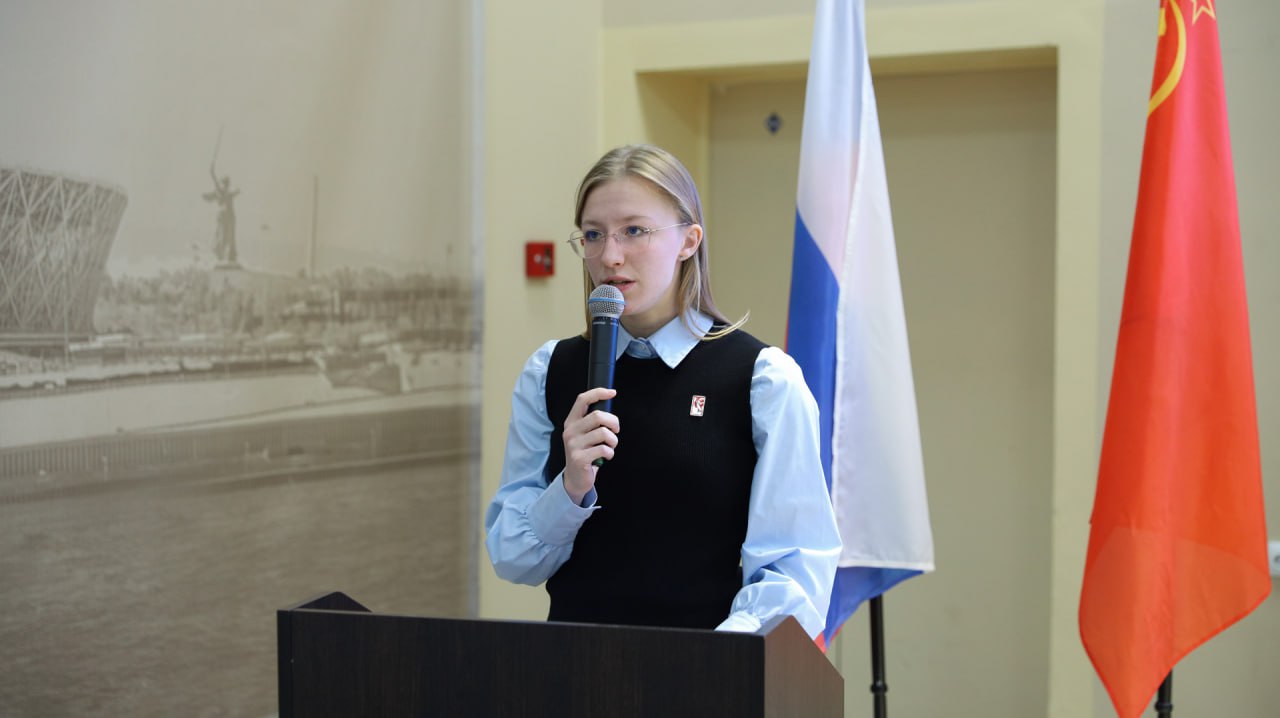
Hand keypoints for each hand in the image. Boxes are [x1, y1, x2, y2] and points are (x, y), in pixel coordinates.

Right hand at [561, 387, 618, 503]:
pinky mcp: (579, 458)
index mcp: (571, 421)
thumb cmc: (586, 452)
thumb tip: (609, 403)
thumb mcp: (585, 433)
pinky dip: (610, 453)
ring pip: (604, 433)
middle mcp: (570, 431)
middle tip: (616, 431)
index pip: (582, 399)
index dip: (598, 393)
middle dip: (614, 423)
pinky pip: (604, 450)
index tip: (612, 392)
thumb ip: (593, 421)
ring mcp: (573, 445)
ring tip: (609, 447)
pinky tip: (605, 457)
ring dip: (613, 441)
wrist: (576, 478)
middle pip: (598, 416)